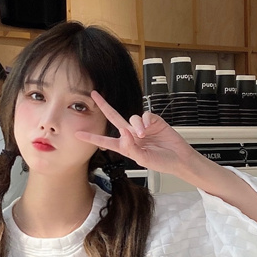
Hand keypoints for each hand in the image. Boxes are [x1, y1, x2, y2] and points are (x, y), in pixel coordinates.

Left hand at [75, 91, 198, 178]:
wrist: (178, 158)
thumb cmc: (161, 162)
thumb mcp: (143, 159)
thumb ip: (131, 148)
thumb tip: (124, 133)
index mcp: (126, 147)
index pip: (105, 141)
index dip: (92, 137)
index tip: (78, 134)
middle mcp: (131, 134)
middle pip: (114, 117)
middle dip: (104, 106)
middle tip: (93, 94)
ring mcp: (141, 127)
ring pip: (131, 118)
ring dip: (136, 126)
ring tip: (143, 136)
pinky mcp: (152, 120)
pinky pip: (144, 115)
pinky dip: (144, 121)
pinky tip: (148, 129)